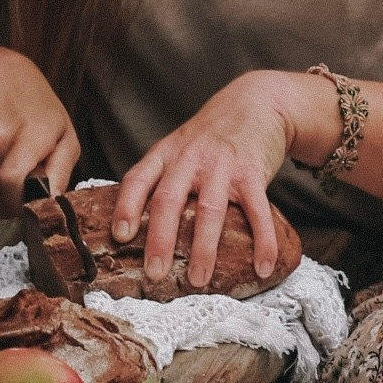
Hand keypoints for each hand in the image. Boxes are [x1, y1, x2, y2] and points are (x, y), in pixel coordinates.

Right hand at [0, 46, 79, 216]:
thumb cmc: (37, 109)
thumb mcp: (64, 135)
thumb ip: (61, 173)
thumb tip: (52, 205)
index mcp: (31, 133)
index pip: (11, 181)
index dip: (18, 205)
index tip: (28, 206)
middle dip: (8, 204)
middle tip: (19, 192)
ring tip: (5, 169)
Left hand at [111, 69, 307, 288]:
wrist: (256, 102)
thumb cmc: (211, 134)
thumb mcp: (178, 146)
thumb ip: (160, 178)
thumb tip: (135, 226)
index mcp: (166, 155)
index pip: (138, 180)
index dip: (126, 208)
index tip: (120, 236)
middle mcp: (189, 159)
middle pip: (169, 200)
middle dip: (161, 240)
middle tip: (155, 272)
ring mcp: (222, 166)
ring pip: (209, 210)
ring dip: (204, 248)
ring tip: (199, 279)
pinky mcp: (252, 173)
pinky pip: (257, 212)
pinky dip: (262, 241)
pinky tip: (262, 266)